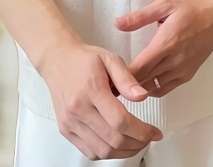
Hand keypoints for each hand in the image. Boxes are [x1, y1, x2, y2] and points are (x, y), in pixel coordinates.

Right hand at [39, 40, 163, 159]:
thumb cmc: (83, 59)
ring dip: (124, 152)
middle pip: (113, 140)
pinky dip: (107, 153)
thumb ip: (127, 78)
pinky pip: (89, 152)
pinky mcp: (66, 129)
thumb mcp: (110, 59)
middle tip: (148, 138)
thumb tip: (142, 96)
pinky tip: (118, 144)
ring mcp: (70, 122)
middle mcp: (78, 109)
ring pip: (102, 151)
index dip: (142, 131)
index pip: (120, 121)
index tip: (154, 132)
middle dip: (137, 143)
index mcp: (92, 90)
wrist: (57, 60)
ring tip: (136, 142)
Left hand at [115, 0, 212, 96]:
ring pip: (154, 88)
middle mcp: (174, 61)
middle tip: (109, 82)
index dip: (122, 75)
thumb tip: (117, 23)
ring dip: (138, 87)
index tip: (108, 75)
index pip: (139, 68)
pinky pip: (166, 88)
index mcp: (166, 43)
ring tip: (123, 83)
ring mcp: (182, 70)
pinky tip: (143, 82)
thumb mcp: (164, 5)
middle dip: (126, 83)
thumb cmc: (190, 8)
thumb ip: (140, 16)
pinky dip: (152, 88)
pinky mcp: (187, 75)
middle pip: (144, 81)